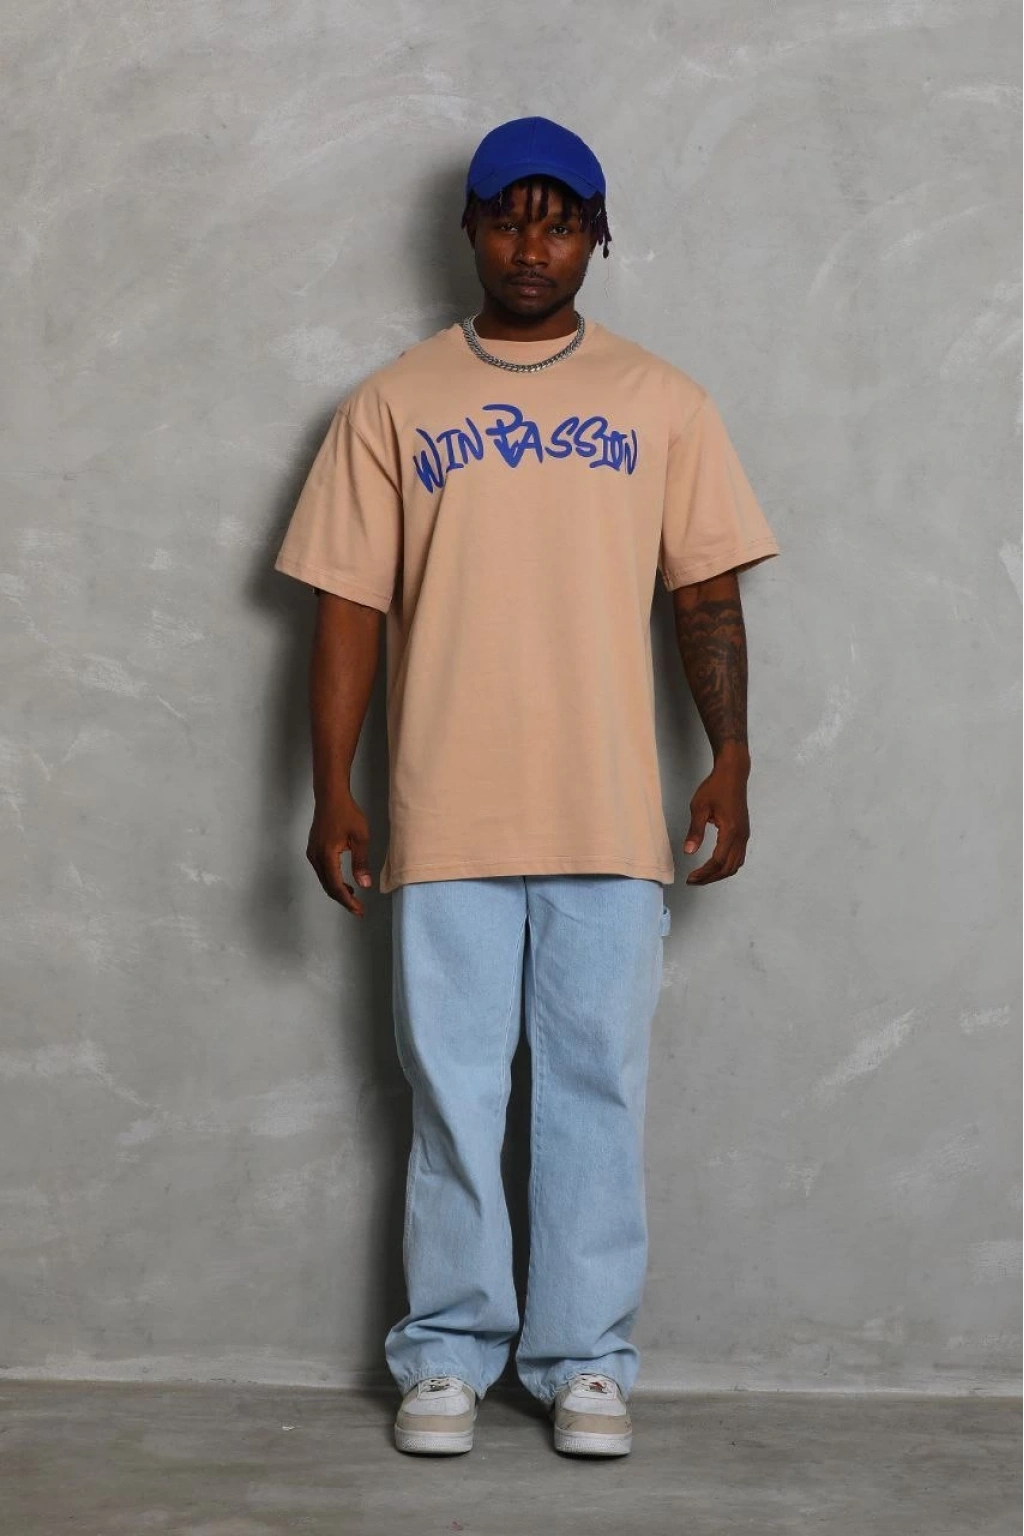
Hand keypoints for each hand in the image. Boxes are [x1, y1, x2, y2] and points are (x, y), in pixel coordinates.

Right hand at [306, 792, 373, 916]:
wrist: (330, 797)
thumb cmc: (347, 814)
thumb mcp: (360, 838)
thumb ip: (361, 862)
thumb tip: (364, 885)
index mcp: (327, 856)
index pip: (336, 886)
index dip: (348, 901)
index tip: (359, 911)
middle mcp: (315, 858)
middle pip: (328, 886)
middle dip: (343, 900)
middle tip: (358, 910)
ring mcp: (312, 854)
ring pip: (324, 880)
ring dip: (338, 891)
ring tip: (354, 898)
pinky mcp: (313, 850)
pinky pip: (322, 872)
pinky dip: (333, 881)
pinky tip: (345, 883)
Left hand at [683, 756, 750, 884]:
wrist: (733, 774)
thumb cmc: (715, 787)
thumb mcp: (699, 807)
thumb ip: (695, 831)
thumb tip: (688, 852)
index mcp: (731, 831)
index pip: (718, 861)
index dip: (704, 873)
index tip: (690, 878)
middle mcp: (741, 836)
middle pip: (728, 868)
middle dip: (710, 878)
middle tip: (693, 881)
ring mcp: (744, 835)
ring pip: (735, 864)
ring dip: (719, 874)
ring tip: (702, 877)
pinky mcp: (743, 832)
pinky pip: (738, 856)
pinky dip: (727, 866)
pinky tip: (714, 866)